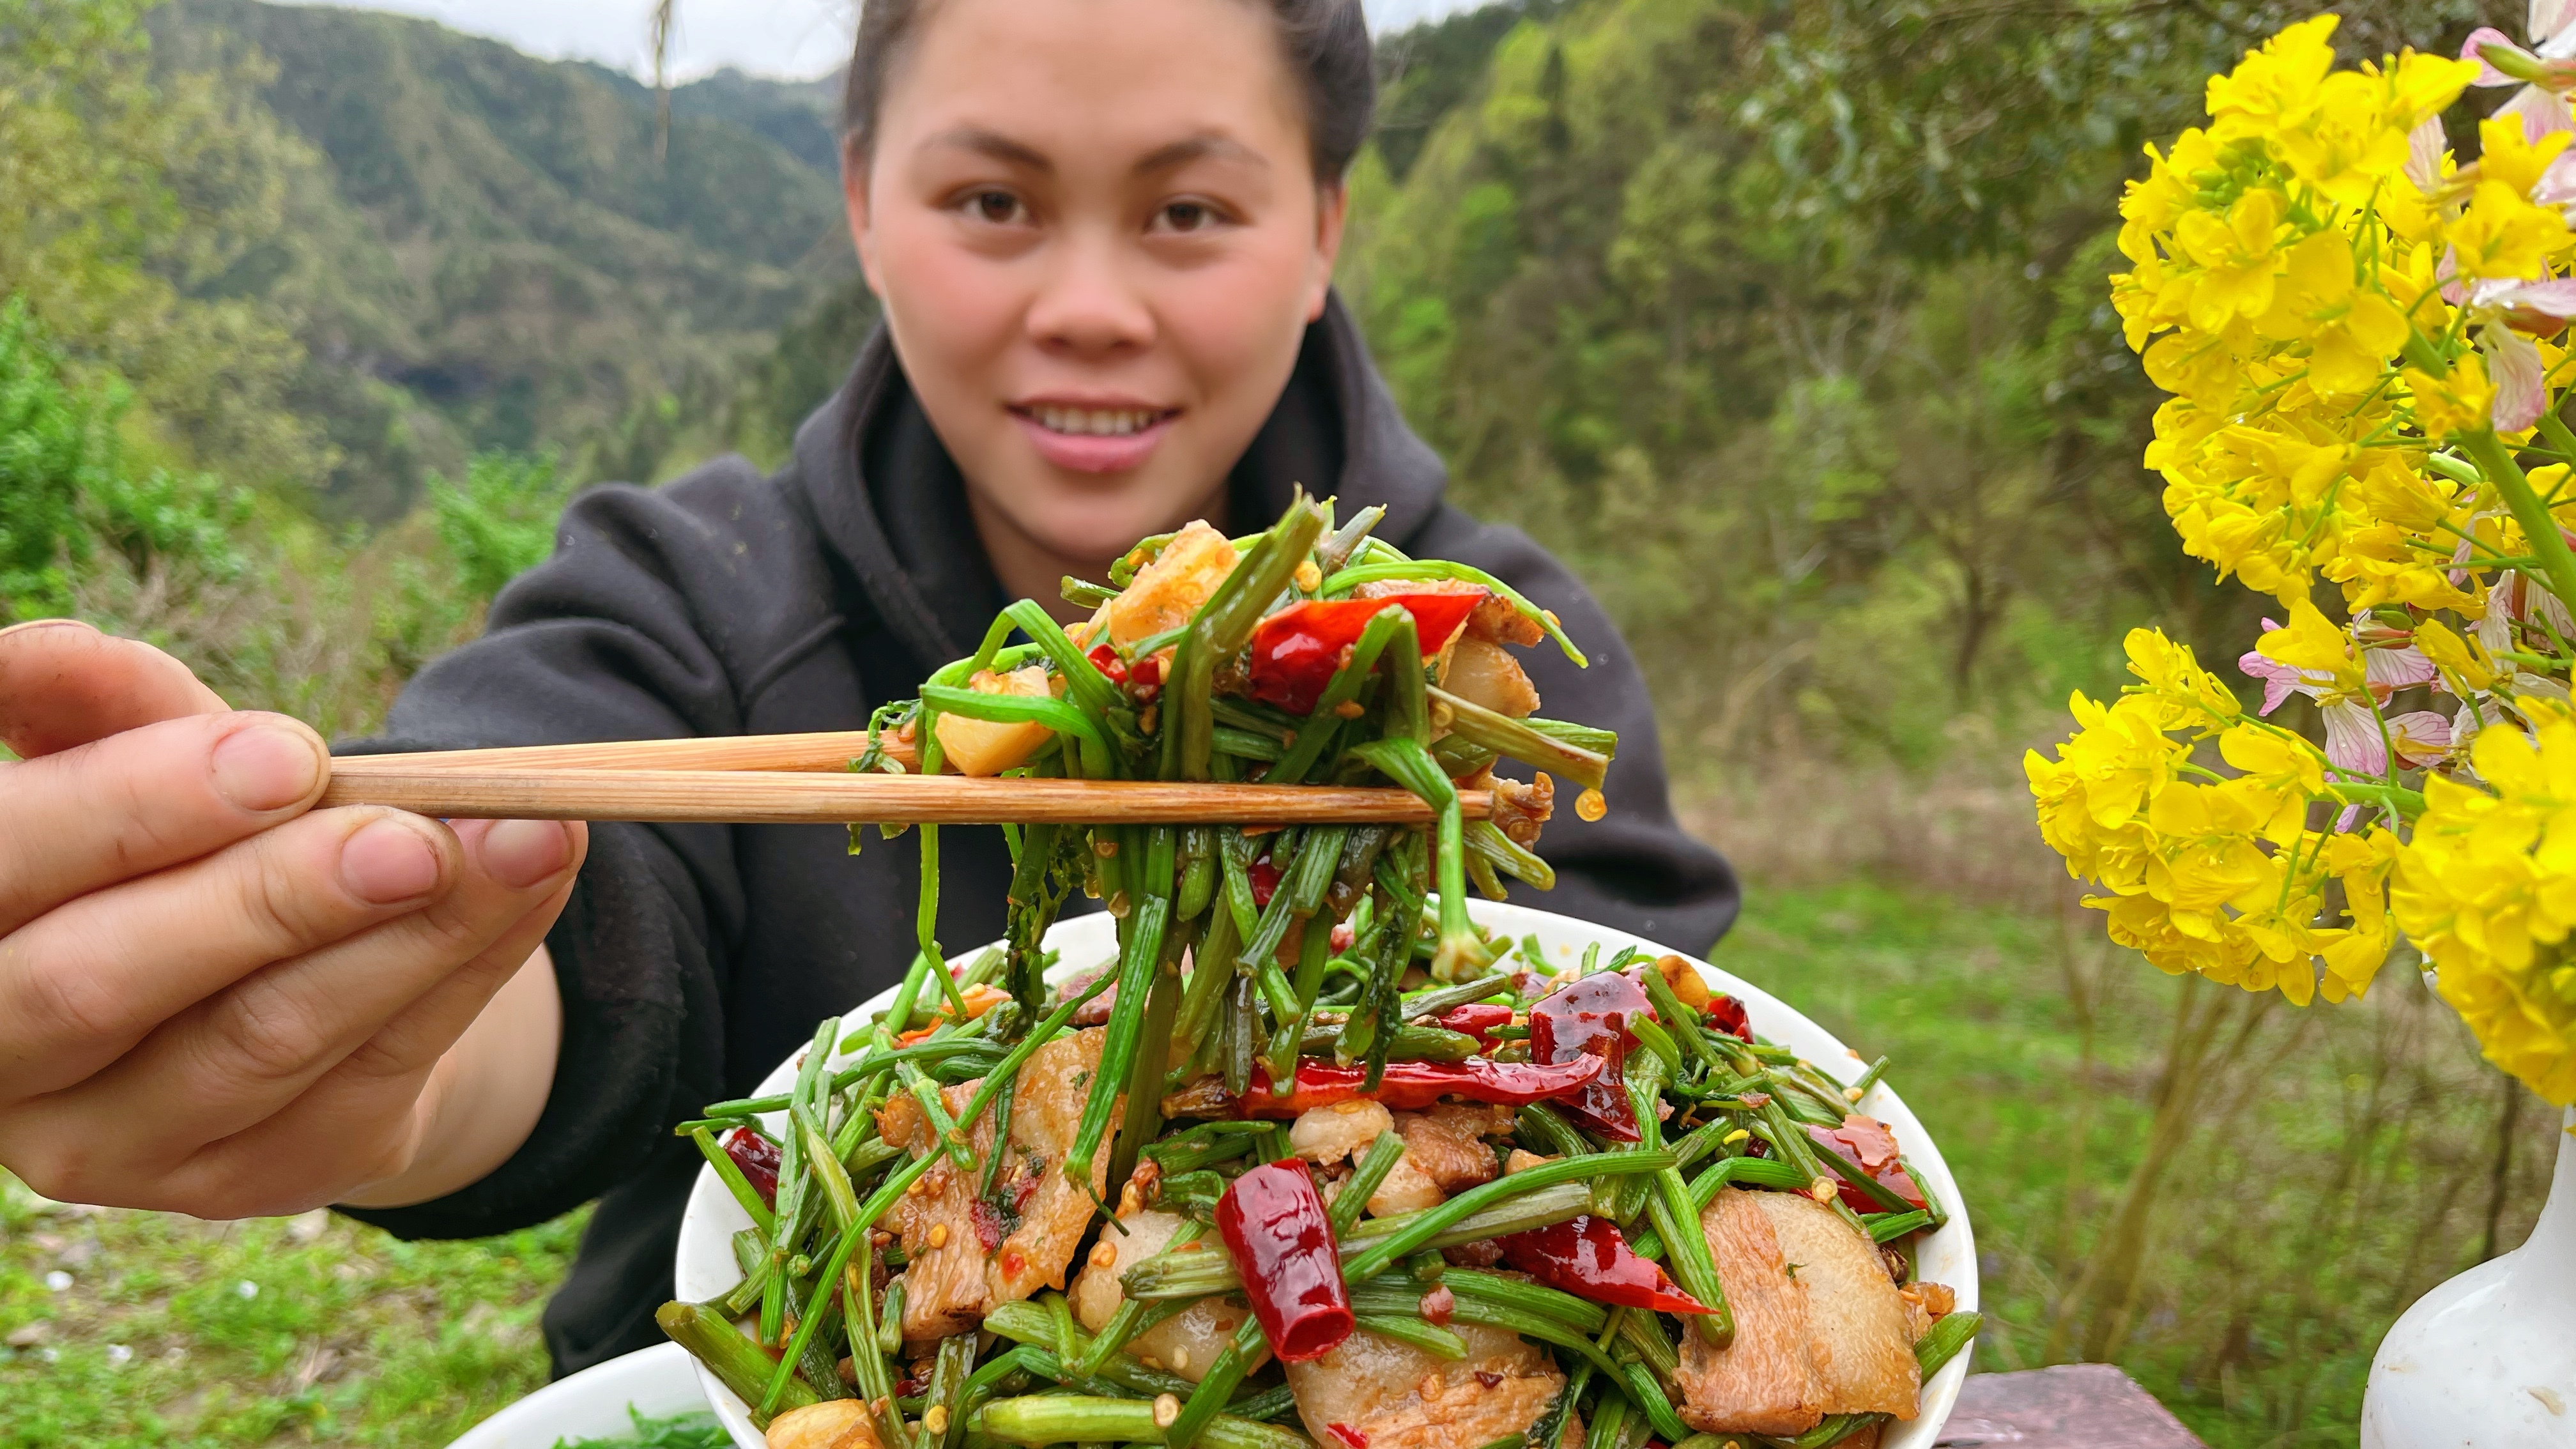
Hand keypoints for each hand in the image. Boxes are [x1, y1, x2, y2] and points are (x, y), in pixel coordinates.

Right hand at [0, 619, 586, 1217]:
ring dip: (409, 934)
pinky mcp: (249, 1177)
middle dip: (269, 896)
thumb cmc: (180, 841)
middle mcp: (4, 1063)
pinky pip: (370, 1074)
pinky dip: (468, 968)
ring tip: (522, 838)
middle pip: (101, 983)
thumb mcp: (142, 757)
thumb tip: (37, 653)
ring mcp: (119, 1143)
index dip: (131, 808)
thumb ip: (104, 710)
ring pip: (261, 1037)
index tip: (285, 751)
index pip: (0, 869)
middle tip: (411, 834)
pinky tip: (532, 886)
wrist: (276, 966)